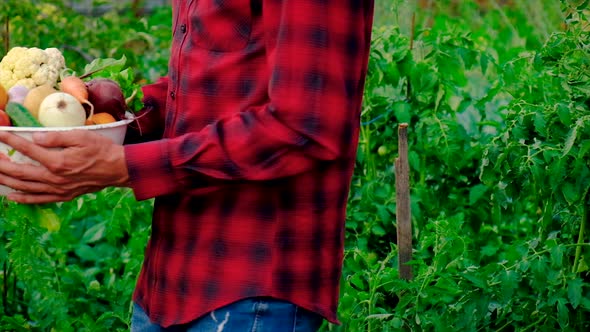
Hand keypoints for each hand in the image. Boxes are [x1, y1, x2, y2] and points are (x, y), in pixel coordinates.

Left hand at [0, 130, 129, 203]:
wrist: (118, 169)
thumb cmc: (101, 150)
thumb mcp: (81, 136)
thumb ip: (56, 137)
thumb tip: (35, 138)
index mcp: (58, 161)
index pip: (27, 149)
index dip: (11, 140)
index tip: (0, 133)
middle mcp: (54, 178)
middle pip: (19, 172)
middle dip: (1, 164)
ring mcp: (58, 189)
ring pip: (24, 187)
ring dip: (6, 180)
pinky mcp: (63, 195)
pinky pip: (38, 199)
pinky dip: (22, 198)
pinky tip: (11, 195)